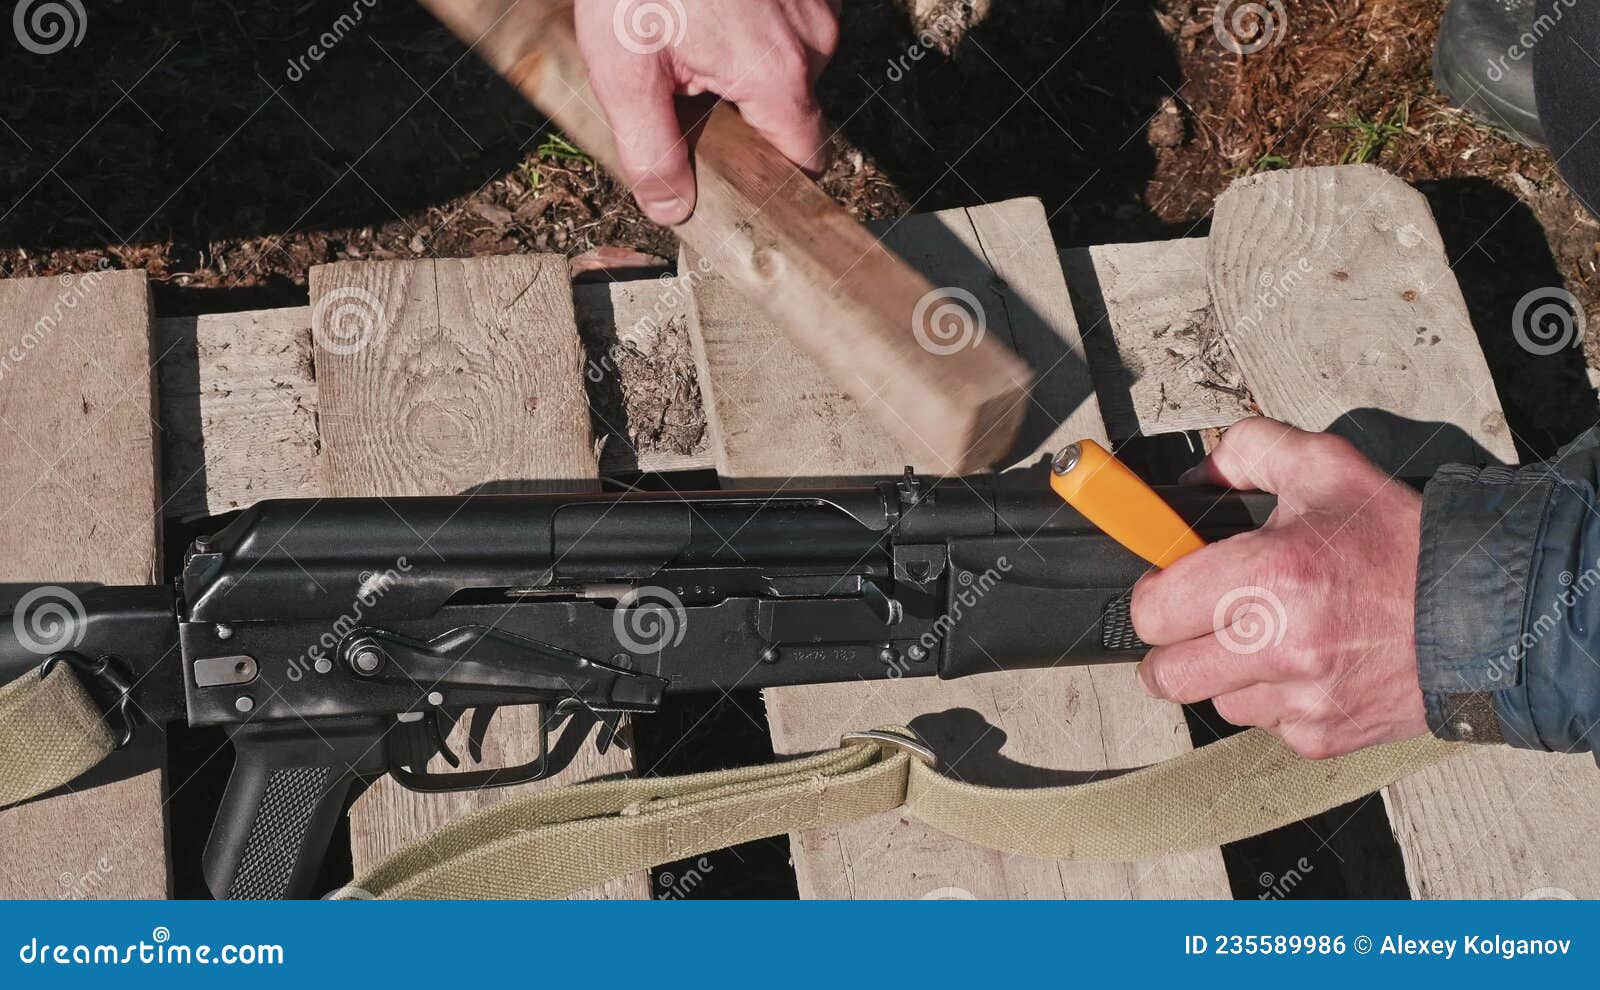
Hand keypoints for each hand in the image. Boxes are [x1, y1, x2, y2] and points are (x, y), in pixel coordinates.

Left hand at [574, 0, 840, 223]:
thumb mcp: (625, 72)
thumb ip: (651, 152)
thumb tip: (672, 209)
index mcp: (777, 75)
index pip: (804, 160)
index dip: (771, 178)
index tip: (736, 178)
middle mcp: (813, 39)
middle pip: (791, 111)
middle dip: (743, 113)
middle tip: (684, 88)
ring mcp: (816, 2)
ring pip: (789, 64)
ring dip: (745, 66)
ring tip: (689, 35)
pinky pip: (788, 22)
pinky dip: (753, 25)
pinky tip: (709, 8)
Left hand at [1131, 418, 1428, 758]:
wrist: (1485, 615)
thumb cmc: (1405, 544)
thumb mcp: (1327, 467)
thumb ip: (1250, 450)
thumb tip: (1199, 476)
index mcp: (1267, 575)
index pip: (1151, 610)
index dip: (1155, 594)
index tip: (1172, 584)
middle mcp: (1278, 644)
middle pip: (1165, 674)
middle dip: (1174, 646)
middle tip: (1202, 620)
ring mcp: (1300, 699)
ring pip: (1215, 702)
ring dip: (1228, 675)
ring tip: (1272, 638)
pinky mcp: (1322, 737)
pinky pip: (1265, 726)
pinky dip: (1275, 701)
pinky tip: (1309, 666)